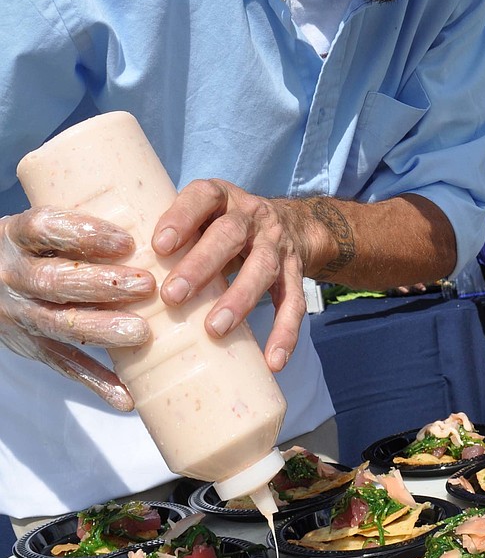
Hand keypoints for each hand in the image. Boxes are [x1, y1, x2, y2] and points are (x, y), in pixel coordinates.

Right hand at [0, 209, 155, 409]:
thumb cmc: (32, 247)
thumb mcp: (40, 231)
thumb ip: (78, 230)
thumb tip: (157, 228)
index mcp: (16, 236)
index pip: (45, 229)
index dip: (84, 234)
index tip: (126, 241)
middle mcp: (13, 276)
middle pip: (54, 281)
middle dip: (102, 284)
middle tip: (146, 285)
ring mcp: (19, 314)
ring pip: (58, 324)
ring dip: (102, 330)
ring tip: (141, 333)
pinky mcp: (30, 347)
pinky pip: (63, 365)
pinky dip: (95, 382)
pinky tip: (126, 396)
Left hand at [152, 180, 312, 372]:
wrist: (292, 224)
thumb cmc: (223, 227)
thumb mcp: (202, 218)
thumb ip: (172, 238)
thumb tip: (117, 282)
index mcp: (221, 197)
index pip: (201, 197)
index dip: (181, 217)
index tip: (158, 246)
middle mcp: (252, 216)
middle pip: (229, 234)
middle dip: (201, 265)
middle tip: (173, 296)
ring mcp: (277, 244)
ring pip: (263, 267)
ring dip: (239, 299)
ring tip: (215, 330)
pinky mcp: (295, 271)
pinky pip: (293, 301)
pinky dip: (285, 332)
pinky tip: (272, 360)